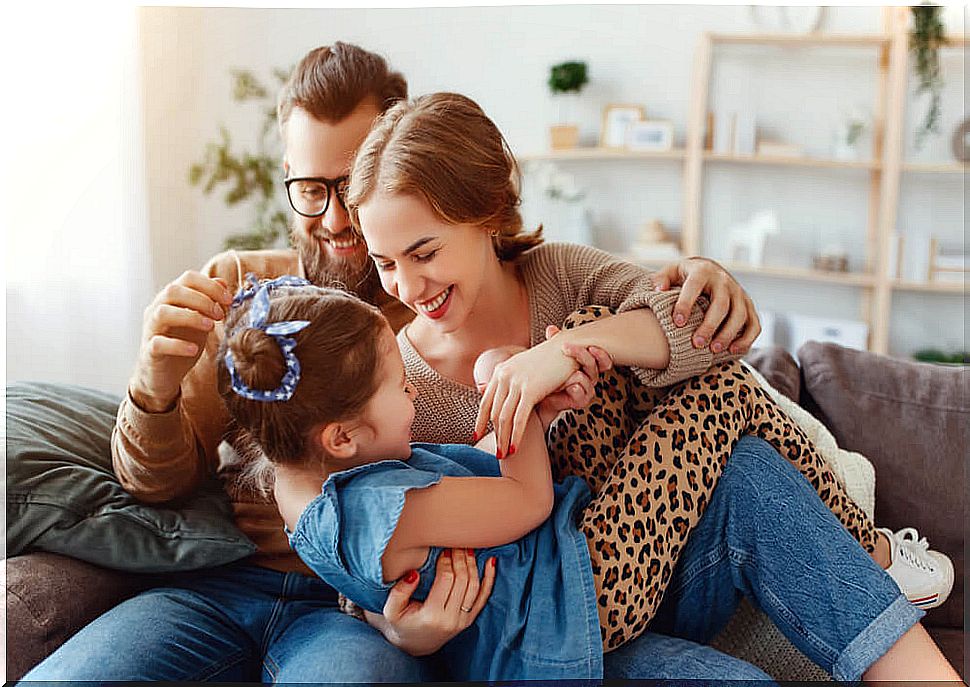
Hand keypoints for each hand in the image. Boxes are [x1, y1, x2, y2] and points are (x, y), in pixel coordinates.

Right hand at [129, 271, 232, 412]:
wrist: (163, 374)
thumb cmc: (182, 342)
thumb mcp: (201, 319)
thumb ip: (209, 301)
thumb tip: (222, 282)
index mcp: (172, 298)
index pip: (188, 278)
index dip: (211, 285)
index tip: (229, 300)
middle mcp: (157, 309)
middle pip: (173, 290)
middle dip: (201, 299)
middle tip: (220, 315)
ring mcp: (151, 329)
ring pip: (162, 312)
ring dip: (190, 317)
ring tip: (210, 327)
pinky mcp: (149, 351)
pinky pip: (158, 343)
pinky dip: (178, 345)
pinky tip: (194, 349)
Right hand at [367, 548, 496, 656]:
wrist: (414, 644)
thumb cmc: (401, 623)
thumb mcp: (391, 610)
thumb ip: (399, 592)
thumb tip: (414, 574)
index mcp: (432, 616)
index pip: (446, 581)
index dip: (446, 562)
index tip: (442, 548)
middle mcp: (451, 620)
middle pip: (462, 581)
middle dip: (460, 558)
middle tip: (456, 542)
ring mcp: (463, 621)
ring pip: (475, 587)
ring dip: (472, 564)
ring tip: (467, 547)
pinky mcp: (470, 619)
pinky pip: (484, 597)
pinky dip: (489, 579)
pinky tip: (491, 562)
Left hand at [475, 340, 581, 457]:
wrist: (567, 346)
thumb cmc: (550, 358)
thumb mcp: (525, 367)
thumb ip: (513, 380)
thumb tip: (502, 392)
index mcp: (501, 370)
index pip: (486, 400)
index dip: (481, 419)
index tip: (477, 434)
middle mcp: (504, 376)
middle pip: (494, 412)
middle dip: (494, 434)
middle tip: (496, 451)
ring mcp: (516, 382)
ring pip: (505, 418)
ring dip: (503, 439)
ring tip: (504, 455)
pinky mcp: (530, 390)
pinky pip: (520, 418)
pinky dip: (516, 435)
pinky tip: (515, 448)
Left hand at [534, 325, 612, 427]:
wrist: (536, 399)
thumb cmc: (547, 378)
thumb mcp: (551, 358)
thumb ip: (554, 343)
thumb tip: (552, 329)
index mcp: (586, 365)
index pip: (602, 358)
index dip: (600, 353)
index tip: (591, 346)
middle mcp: (588, 377)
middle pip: (595, 366)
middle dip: (582, 355)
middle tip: (568, 348)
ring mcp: (583, 391)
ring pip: (589, 381)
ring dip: (579, 374)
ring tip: (571, 372)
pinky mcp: (576, 403)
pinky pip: (582, 397)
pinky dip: (577, 391)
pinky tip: (571, 387)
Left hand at [651, 257, 760, 354]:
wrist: (709, 270)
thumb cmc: (686, 276)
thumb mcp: (672, 271)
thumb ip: (662, 278)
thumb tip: (658, 288)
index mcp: (703, 272)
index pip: (694, 287)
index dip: (686, 304)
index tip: (678, 322)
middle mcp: (724, 281)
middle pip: (721, 305)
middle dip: (710, 326)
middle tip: (697, 344)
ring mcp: (739, 293)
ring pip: (740, 315)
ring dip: (728, 334)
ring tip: (714, 350)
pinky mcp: (748, 305)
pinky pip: (754, 324)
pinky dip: (747, 338)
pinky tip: (733, 351)